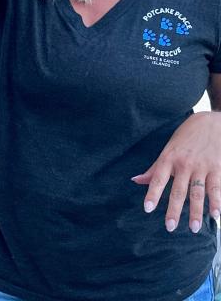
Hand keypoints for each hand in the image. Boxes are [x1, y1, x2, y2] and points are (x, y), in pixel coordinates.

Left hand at [131, 111, 220, 232]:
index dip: (153, 194)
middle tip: (169, 227)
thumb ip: (155, 168)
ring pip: (198, 192)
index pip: (158, 179)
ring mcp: (202, 166)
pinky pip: (217, 187)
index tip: (147, 209)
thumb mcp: (168, 149)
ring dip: (195, 211)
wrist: (212, 122)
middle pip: (178, 190)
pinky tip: (215, 215)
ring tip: (193, 228)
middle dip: (174, 210)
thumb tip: (136, 180)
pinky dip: (217, 202)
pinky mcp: (218, 168)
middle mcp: (184, 164)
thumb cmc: (186, 137)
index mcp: (169, 158)